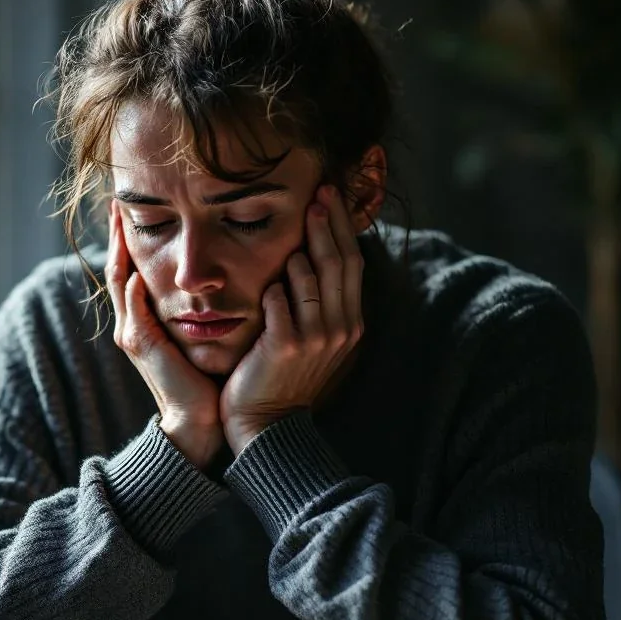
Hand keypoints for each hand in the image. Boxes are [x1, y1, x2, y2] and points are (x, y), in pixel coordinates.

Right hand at [105, 204, 223, 469]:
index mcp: (146, 319)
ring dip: (120, 250)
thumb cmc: (206, 377)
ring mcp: (134, 334)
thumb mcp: (201, 332)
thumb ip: (201, 305)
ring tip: (121, 219)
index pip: (132, 268)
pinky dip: (134, 289)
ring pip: (120, 283)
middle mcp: (132, 323)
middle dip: (118, 235)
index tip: (132, 207)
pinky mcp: (143, 347)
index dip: (130, 238)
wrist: (198, 420)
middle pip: (118, 268)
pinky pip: (134, 311)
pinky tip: (139, 268)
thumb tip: (224, 273)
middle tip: (117, 201)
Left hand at [220, 184, 364, 454]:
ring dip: (299, 252)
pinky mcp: (285, 345)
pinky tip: (267, 284)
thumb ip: (322, 303)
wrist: (267, 425)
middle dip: (326, 223)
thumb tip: (317, 256)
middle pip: (337, 262)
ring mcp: (315, 338)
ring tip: (292, 234)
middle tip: (317, 194)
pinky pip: (279, 299)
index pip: (352, 264)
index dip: (342, 228)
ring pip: (309, 276)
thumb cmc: (285, 378)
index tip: (330, 197)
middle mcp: (340, 329)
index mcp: (351, 325)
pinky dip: (273, 287)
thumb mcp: (317, 341)